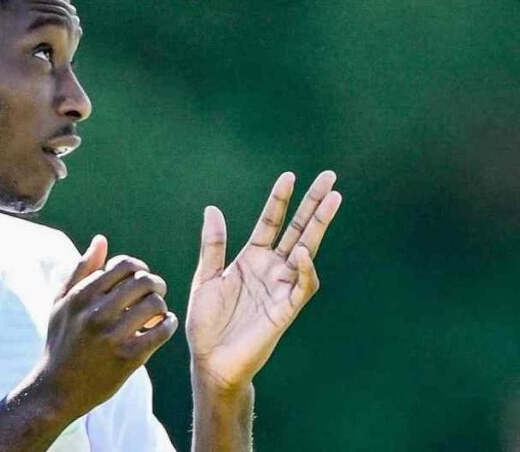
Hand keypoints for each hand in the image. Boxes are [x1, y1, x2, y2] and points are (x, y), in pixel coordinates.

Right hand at [36, 235, 179, 419]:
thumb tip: (101, 240)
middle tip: (156, 292)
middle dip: (155, 284)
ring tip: (158, 311)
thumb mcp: (63, 302)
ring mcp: (113, 336)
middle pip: (143, 281)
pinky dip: (169, 324)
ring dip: (161, 305)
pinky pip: (161, 332)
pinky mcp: (128, 358)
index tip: (139, 277)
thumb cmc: (61, 339)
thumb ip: (82, 269)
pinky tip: (165, 325)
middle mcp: (96, 312)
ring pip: (155, 305)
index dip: (138, 267)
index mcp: (82, 295)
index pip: (124, 265)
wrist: (57, 388)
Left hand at [185, 171, 342, 391]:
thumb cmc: (207, 323)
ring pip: (307, 250)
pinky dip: (304, 268)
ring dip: (319, 226)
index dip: (280, 200)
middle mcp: (270, 269)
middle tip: (330, 177)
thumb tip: (212, 209)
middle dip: (313, 204)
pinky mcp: (286, 309)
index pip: (271, 222)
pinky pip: (302, 285)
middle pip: (298, 229)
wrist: (210, 361)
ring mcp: (281, 287)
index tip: (289, 176)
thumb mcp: (206, 277)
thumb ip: (213, 245)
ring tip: (332, 199)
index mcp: (251, 259)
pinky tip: (300, 250)